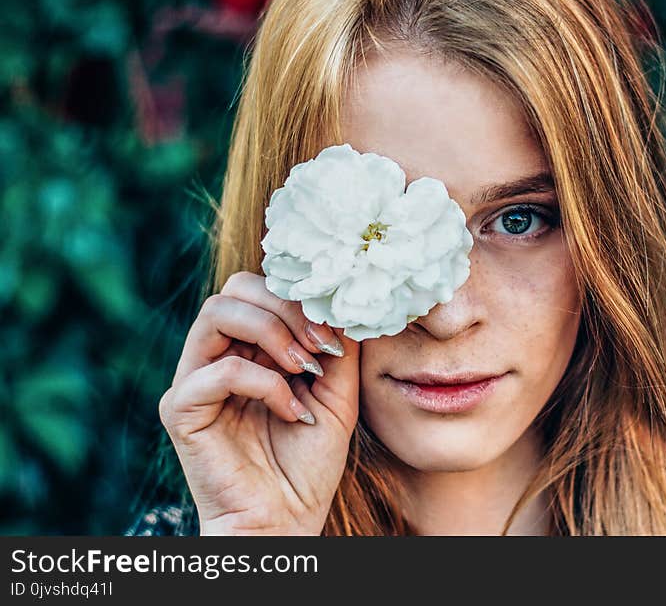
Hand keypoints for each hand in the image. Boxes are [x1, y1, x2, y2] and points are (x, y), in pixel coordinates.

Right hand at [158, 270, 359, 534]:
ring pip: (217, 313)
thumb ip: (337, 346)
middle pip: (235, 289)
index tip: (336, 332)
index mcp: (249, 348)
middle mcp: (217, 356)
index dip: (299, 299)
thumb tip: (339, 302)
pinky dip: (264, 383)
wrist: (287, 522)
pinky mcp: (180, 409)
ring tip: (305, 367)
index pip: (260, 290)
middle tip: (320, 345)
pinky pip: (218, 371)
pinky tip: (291, 411)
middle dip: (285, 307)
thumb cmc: (308, 462)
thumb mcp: (337, 394)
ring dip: (271, 332)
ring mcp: (194, 380)